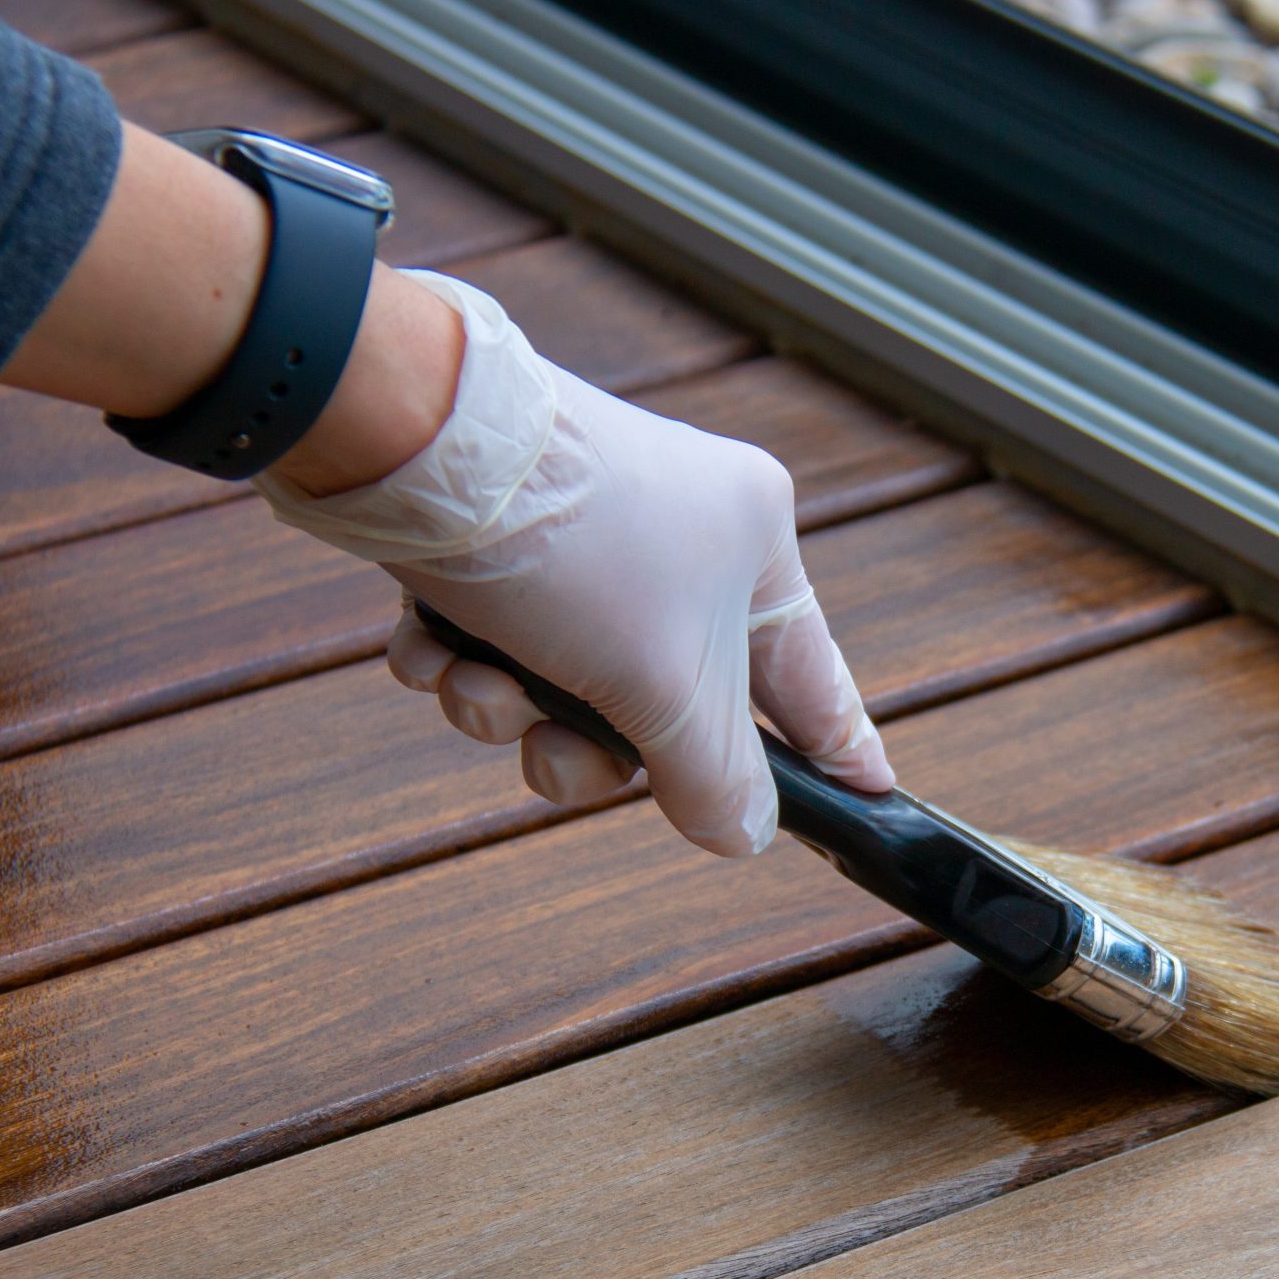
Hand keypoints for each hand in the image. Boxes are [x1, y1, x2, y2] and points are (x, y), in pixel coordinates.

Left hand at [259, 271, 890, 856]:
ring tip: (474, 684)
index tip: (869, 796)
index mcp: (751, 543)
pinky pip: (493, 639)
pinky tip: (432, 647)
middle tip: (551, 752)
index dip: (836, 748)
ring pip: (566, 681)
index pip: (810, 678)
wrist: (409, 445)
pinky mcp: (492, 537)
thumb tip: (745, 833)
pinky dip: (458, 660)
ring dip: (508, 706)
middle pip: (661, 704)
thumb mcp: (662, 688)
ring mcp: (581, 534)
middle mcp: (676, 533)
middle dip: (588, 743)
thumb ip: (715, 777)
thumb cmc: (569, 548)